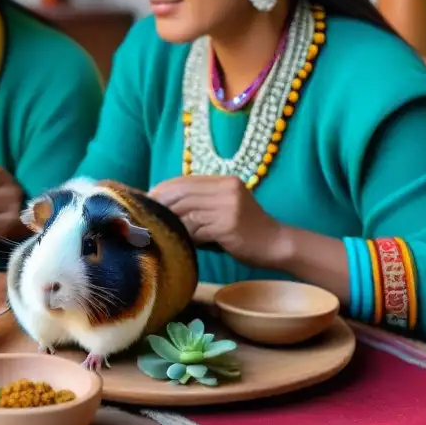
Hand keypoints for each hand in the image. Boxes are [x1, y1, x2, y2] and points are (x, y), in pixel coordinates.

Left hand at [148, 175, 284, 268]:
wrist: (277, 244)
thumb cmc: (247, 228)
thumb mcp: (227, 205)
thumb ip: (203, 200)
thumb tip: (165, 200)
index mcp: (226, 181)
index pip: (187, 180)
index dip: (165, 188)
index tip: (149, 198)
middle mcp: (227, 190)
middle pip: (184, 194)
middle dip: (163, 205)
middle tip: (148, 215)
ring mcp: (228, 208)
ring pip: (187, 213)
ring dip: (173, 223)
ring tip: (163, 230)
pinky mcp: (228, 227)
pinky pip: (197, 230)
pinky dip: (187, 236)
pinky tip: (183, 242)